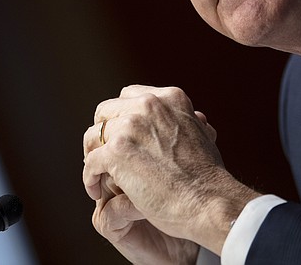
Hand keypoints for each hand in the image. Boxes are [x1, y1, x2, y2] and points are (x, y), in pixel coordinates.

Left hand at [82, 85, 259, 257]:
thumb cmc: (208, 178)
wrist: (211, 203)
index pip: (129, 97)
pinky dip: (89, 178)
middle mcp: (147, 105)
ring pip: (93, 136)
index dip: (121, 117)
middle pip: (105, 112)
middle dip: (103, 134)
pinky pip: (91, 162)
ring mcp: (130, 127)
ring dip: (93, 155)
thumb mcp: (201, 135)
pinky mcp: (116, 151)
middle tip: (103, 155)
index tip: (120, 136)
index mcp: (168, 98)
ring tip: (98, 175)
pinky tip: (95, 191)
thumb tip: (193, 116)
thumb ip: (182, 123)